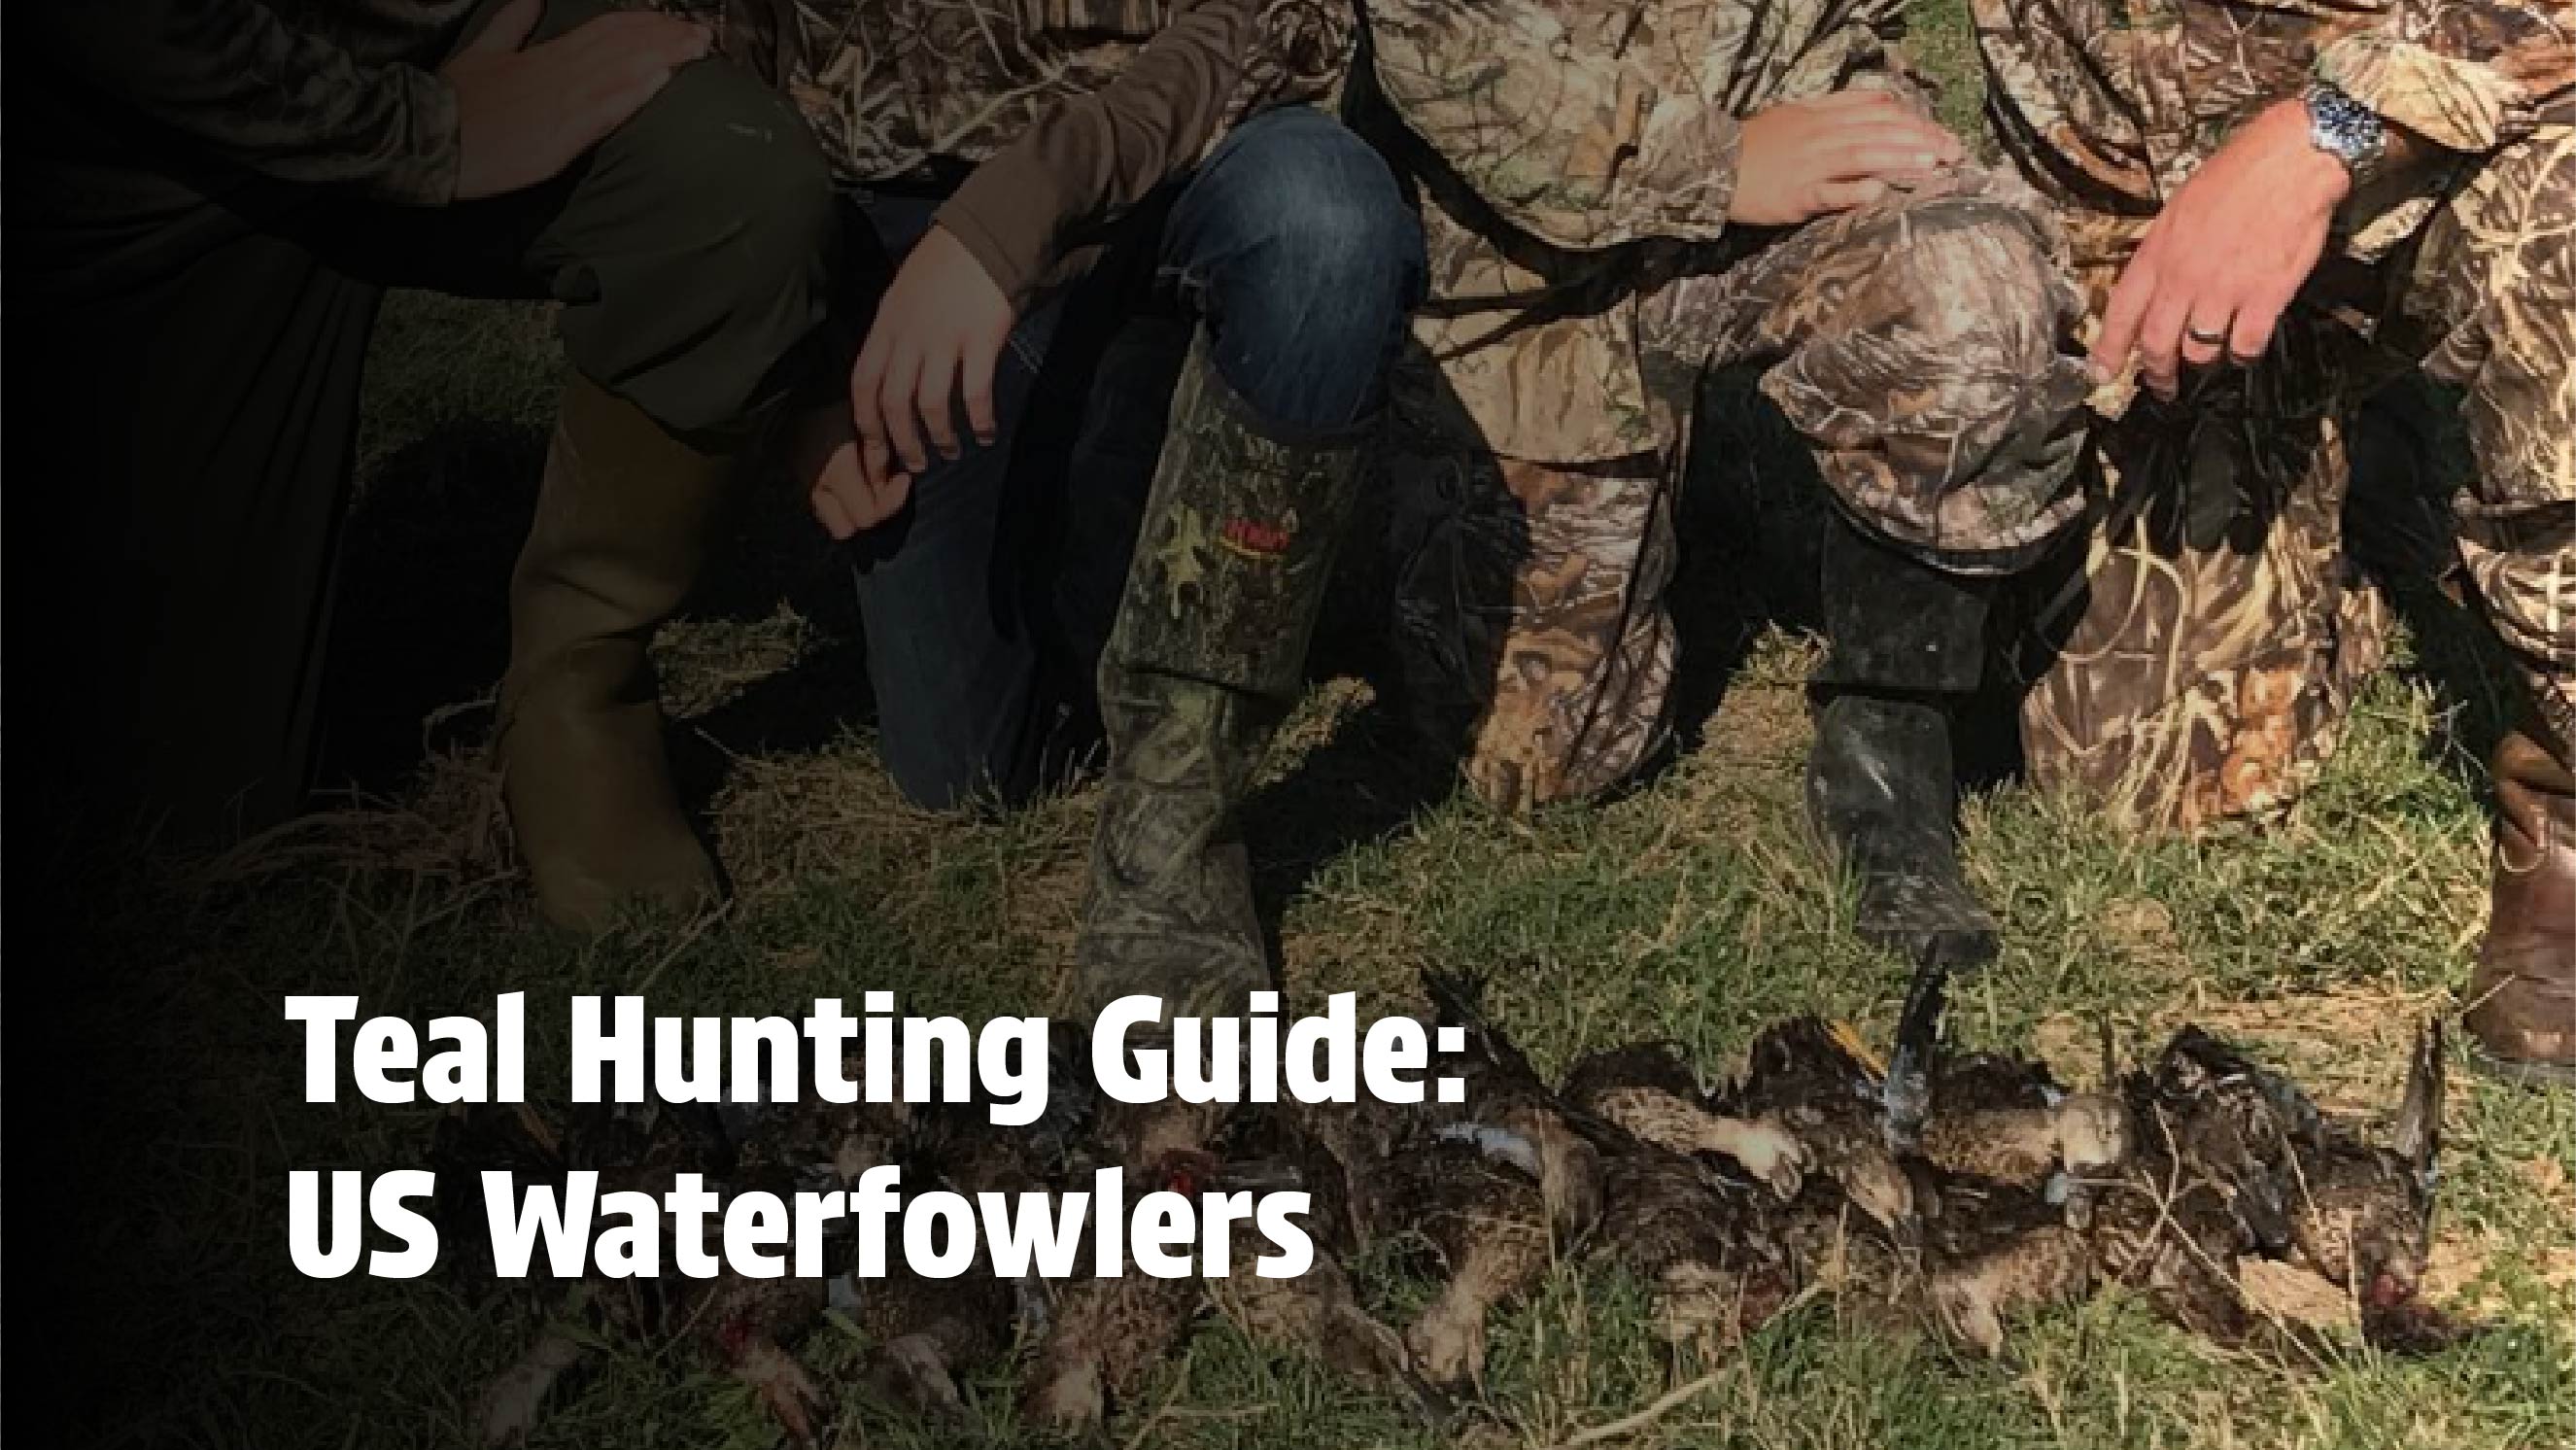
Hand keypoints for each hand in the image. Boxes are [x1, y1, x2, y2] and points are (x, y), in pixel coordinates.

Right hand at [439, 0, 709, 201]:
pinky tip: (662, 77)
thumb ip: (512, 24)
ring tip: (696, 48)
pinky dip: (635, 91)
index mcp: (545, 53)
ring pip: (621, 71)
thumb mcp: (481, 52)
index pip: (605, 30)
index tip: (675, 21)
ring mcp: (562, 103)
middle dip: (666, 38)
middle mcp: (560, 72)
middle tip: (704, 34)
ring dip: (663, 57)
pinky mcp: (561, 137)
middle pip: (622, 46)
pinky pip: (605, 108)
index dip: (643, 24)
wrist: (429, 139)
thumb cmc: (453, 101)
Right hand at [794, 406, 909, 540]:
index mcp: (837, 469)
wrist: (796, 381)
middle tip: (887, 485)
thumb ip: (881, 455)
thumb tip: (897, 482)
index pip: (868, 515)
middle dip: (870, 512)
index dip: (891, 502)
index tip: (905, 478)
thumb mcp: (869, 419)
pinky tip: (851, 476)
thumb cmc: (838, 394)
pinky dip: (839, 499)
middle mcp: (816, 484)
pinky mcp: (796, 477)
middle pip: (848, 528)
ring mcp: (802, 484)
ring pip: (831, 520)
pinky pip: (821, 505)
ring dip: (853, 509)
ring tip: (869, 481)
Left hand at [849, 226, 1015, 489]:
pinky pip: (975, 393)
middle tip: (915, 467)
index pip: (864, 386)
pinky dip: (979, 421)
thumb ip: (893, 336)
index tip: (876, 456)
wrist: (985, 237)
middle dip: (902, 444)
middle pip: (894, 404)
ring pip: (931, 405)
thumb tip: (889, 378)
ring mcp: (944, 339)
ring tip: (950, 453)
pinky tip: (985, 434)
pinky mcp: (980, 340)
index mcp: (885, 327)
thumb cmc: (944, 268)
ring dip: (940, 438)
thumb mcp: (902, 297)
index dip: (867, 427)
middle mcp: (909, 336)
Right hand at [1728, 90, 1965, 226]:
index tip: (1938, 133)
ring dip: (1899, 159)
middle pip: (1877, 131)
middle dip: (1919, 139)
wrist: (1712, 167)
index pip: (1876, 110)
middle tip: (1951, 150)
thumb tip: (1883, 103)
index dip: (1912, 119)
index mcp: (1822, 115)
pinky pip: (1830, 192)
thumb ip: (1840, 109)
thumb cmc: (1758, 146)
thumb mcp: (1798, 114)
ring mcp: (1809, 165)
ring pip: (1861, 156)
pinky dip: (1854, 191)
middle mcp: (1820, 136)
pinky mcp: (1797, 195)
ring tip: (1931, 163)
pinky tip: (1879, 191)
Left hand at [2093, 98, 2350, 396]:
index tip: (2101, 373)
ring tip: (2206, 362)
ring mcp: (2224, 290)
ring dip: (2201, 362)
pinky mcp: (2264, 297)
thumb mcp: (2180, 208)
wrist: (2291, 159)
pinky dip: (2243, 355)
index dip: (2108, 349)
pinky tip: (2244, 349)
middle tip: (2161, 386)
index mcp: (2158, 253)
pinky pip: (2245, 345)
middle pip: (2156, 344)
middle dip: (2156, 373)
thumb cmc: (2238, 174)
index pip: (2120, 313)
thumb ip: (2164, 251)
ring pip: (2198, 350)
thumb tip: (2155, 282)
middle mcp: (2185, 277)